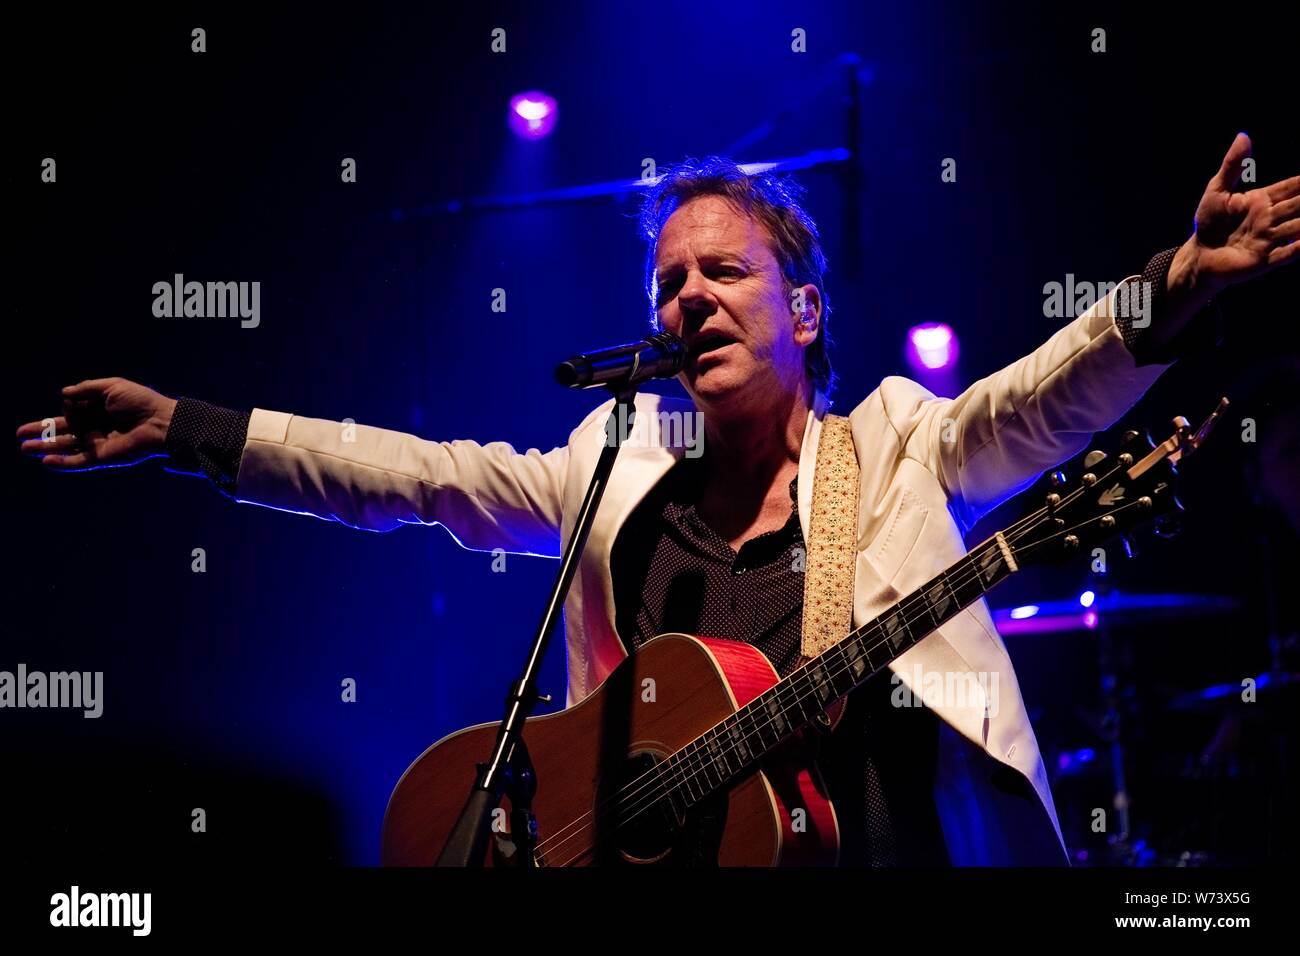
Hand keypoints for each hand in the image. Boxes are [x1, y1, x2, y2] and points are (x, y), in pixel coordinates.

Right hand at [16, 378, 177, 470]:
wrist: (160, 421)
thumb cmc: (140, 401)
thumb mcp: (111, 387)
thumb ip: (86, 389)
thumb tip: (63, 393)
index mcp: (97, 410)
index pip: (71, 411)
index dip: (66, 407)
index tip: (69, 401)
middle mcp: (95, 427)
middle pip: (62, 431)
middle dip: (41, 432)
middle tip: (19, 434)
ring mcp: (97, 443)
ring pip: (66, 447)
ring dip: (44, 448)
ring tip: (24, 447)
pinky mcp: (102, 457)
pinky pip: (79, 461)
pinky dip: (62, 462)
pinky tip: (45, 461)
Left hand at [1173, 133, 1299, 301]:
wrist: (1199, 255)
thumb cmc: (1209, 222)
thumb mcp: (1217, 191)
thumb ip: (1233, 165)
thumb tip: (1243, 135)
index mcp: (1263, 201)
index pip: (1292, 187)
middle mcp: (1270, 219)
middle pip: (1299, 205)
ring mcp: (1269, 239)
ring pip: (1297, 228)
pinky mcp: (1263, 260)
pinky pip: (1285, 254)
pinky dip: (1297, 248)